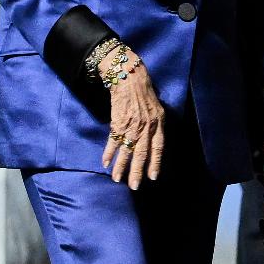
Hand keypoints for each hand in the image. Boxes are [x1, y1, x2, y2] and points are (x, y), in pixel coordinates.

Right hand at [101, 51, 165, 188]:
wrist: (129, 78)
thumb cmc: (144, 94)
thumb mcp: (157, 110)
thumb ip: (156, 126)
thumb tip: (154, 144)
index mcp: (158, 124)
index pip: (158, 148)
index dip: (155, 163)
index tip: (152, 177)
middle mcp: (146, 126)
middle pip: (142, 153)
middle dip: (137, 171)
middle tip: (134, 186)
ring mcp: (132, 125)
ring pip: (126, 150)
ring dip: (121, 167)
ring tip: (117, 179)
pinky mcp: (118, 121)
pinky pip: (113, 141)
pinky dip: (109, 153)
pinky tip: (105, 163)